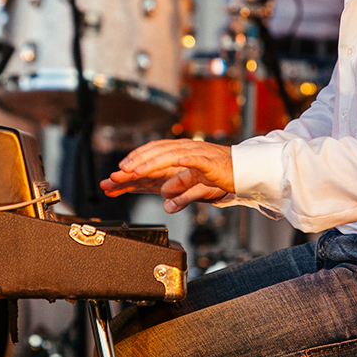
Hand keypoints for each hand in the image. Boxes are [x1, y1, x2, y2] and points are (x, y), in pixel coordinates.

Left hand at [100, 140, 234, 213]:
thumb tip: (165, 203)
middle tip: (117, 175)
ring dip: (152, 162)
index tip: (112, 180)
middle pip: (153, 155)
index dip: (129, 168)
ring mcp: (196, 155)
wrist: (244, 170)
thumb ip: (178, 194)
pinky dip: (187, 160)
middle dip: (133, 165)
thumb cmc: (218, 177)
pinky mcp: (211, 163)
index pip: (148, 159)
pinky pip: (197, 160)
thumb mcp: (194, 188)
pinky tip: (178, 162)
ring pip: (170, 156)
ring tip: (136, 170)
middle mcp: (183, 152)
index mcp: (176, 157)